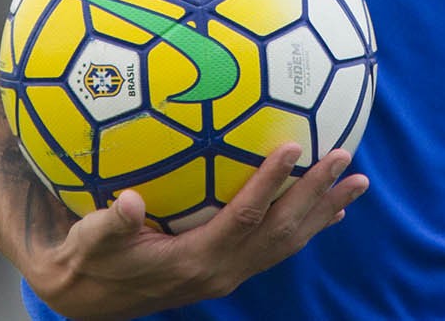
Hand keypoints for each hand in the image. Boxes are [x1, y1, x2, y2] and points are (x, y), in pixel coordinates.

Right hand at [25, 144, 367, 320]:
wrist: (91, 297)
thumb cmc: (88, 258)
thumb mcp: (91, 240)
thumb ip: (112, 222)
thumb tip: (131, 201)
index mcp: (195, 260)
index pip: (244, 219)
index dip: (269, 184)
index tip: (292, 146)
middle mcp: (222, 270)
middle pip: (282, 231)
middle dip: (315, 195)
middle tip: (346, 160)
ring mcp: (230, 272)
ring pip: (288, 242)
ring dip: (323, 211)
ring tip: (356, 183)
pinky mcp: (230, 268)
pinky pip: (278, 246)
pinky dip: (306, 225)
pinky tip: (327, 210)